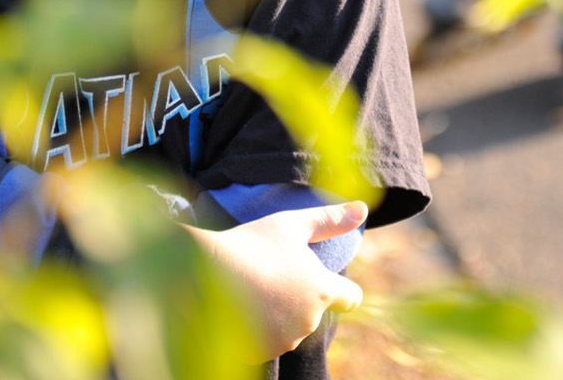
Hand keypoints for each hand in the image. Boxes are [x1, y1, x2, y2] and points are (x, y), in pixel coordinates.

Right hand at [187, 200, 367, 357]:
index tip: (328, 280)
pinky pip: (266, 340)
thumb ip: (329, 220)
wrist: (200, 273)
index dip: (343, 288)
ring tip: (252, 289)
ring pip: (289, 326)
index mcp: (321, 290)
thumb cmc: (250, 244)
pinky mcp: (258, 353)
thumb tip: (361, 209)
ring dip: (278, 313)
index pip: (351, 297)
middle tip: (270, 274)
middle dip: (299, 296)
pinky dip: (257, 328)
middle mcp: (307, 322)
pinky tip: (240, 309)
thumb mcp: (291, 224)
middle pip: (313, 310)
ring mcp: (282, 341)